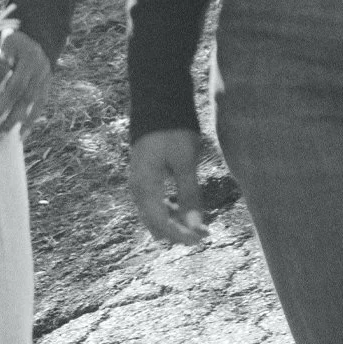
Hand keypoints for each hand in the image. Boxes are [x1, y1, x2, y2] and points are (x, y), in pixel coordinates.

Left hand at [0, 27, 51, 135]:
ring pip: (29, 98)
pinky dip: (30, 120)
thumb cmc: (6, 41)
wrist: (36, 34)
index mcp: (17, 44)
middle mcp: (34, 59)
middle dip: (2, 106)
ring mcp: (43, 72)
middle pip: (17, 86)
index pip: (2, 67)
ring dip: (15, 118)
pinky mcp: (48, 83)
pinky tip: (21, 135)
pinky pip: (40, 104)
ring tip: (1, 134)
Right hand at [129, 128, 207, 246]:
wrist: (158, 104)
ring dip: (175, 222)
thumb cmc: (173, 131)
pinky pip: (154, 203)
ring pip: (154, 214)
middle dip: (179, 232)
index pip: (161, 223)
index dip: (181, 234)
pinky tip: (185, 210)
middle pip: (155, 222)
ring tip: (199, 225)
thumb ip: (189, 195)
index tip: (202, 238)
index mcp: (145, 186)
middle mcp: (138, 189)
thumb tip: (195, 226)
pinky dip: (170, 211)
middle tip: (204, 234)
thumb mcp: (185, 162)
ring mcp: (139, 183)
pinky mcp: (144, 177)